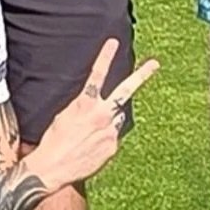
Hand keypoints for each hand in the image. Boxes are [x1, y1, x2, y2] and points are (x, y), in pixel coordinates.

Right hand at [26, 40, 157, 192]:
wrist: (53, 167)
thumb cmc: (54, 140)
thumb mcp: (64, 116)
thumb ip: (84, 107)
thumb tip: (98, 106)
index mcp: (85, 104)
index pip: (97, 75)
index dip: (105, 57)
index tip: (113, 42)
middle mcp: (101, 115)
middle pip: (125, 91)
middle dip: (141, 76)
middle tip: (155, 63)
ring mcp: (110, 131)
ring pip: (117, 118)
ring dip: (109, 120)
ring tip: (90, 132)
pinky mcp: (112, 146)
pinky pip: (112, 137)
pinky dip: (104, 139)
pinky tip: (89, 147)